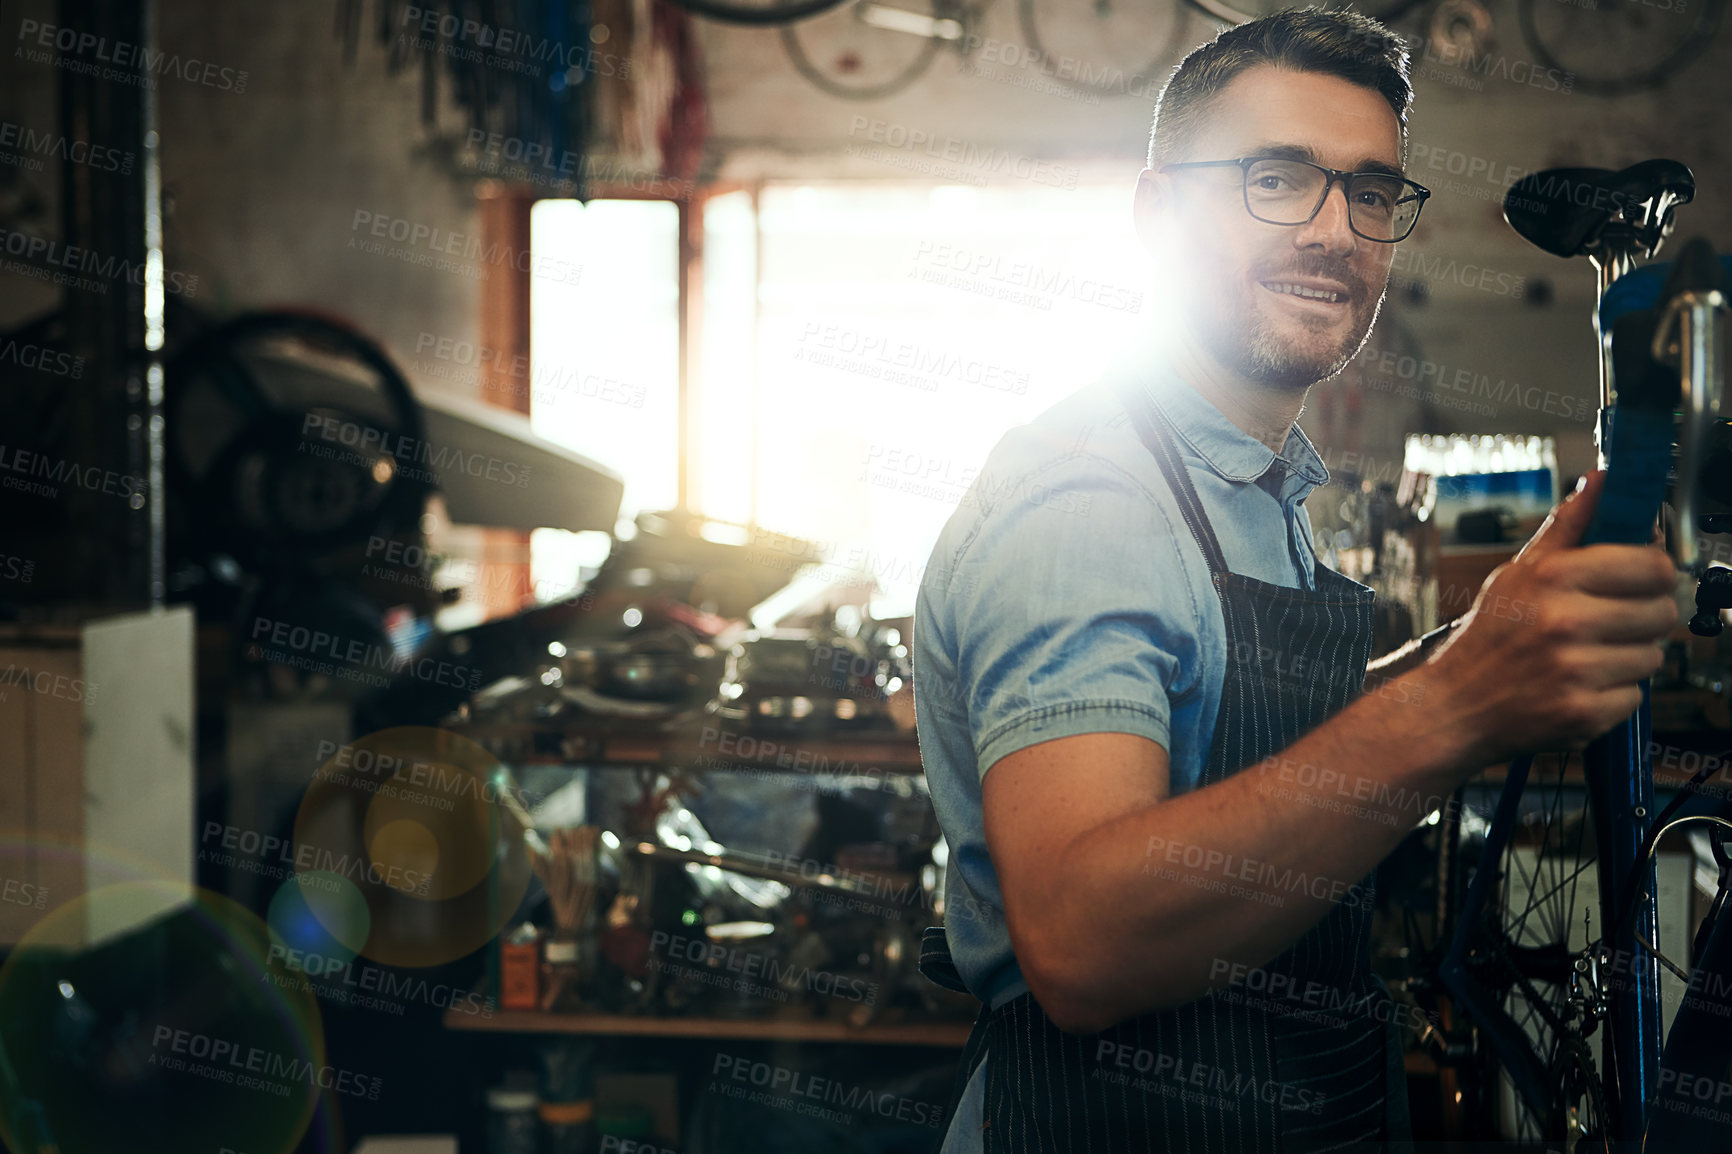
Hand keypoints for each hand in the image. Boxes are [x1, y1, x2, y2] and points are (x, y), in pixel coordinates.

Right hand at [1424, 470, 1677, 763]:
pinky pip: (1634, 695)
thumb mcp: (1517, 573)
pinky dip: (1613, 693)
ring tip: (1588, 656)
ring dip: (1628, 657)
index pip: (1653, 566)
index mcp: (1553, 578)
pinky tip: (1579, 685)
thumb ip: (1567, 527)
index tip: (1641, 579)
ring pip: (1652, 656)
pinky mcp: (1584, 712)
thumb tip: (1602, 481)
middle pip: (1662, 612)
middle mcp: (1566, 621)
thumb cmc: (1488, 637)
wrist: (1455, 706)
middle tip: (1611, 622)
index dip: (1654, 572)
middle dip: (1644, 617)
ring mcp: (1576, 670)